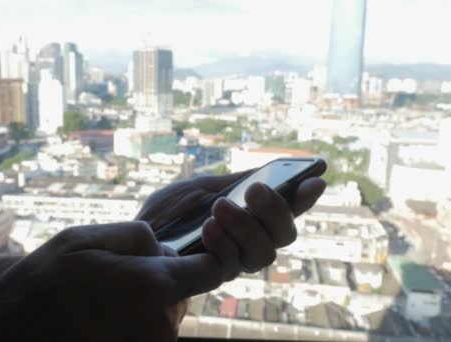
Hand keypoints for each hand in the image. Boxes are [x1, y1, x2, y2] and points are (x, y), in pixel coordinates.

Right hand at [0, 222, 226, 341]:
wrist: (6, 341)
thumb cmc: (41, 286)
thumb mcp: (83, 239)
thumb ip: (134, 235)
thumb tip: (164, 246)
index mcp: (153, 285)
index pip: (211, 271)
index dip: (207, 257)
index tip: (189, 253)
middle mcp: (161, 323)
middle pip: (182, 293)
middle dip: (161, 279)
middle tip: (116, 275)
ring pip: (164, 316)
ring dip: (144, 304)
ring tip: (100, 300)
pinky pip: (148, 336)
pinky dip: (133, 324)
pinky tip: (98, 319)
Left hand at [137, 168, 325, 276]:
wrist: (134, 241)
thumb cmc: (168, 214)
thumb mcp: (201, 188)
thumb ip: (235, 183)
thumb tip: (271, 170)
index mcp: (250, 218)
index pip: (288, 210)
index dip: (305, 197)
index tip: (316, 179)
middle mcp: (249, 242)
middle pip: (285, 235)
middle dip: (275, 210)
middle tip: (255, 190)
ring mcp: (234, 262)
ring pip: (265, 253)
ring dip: (246, 226)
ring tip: (221, 207)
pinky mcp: (213, 276)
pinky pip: (232, 265)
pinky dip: (224, 243)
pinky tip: (207, 228)